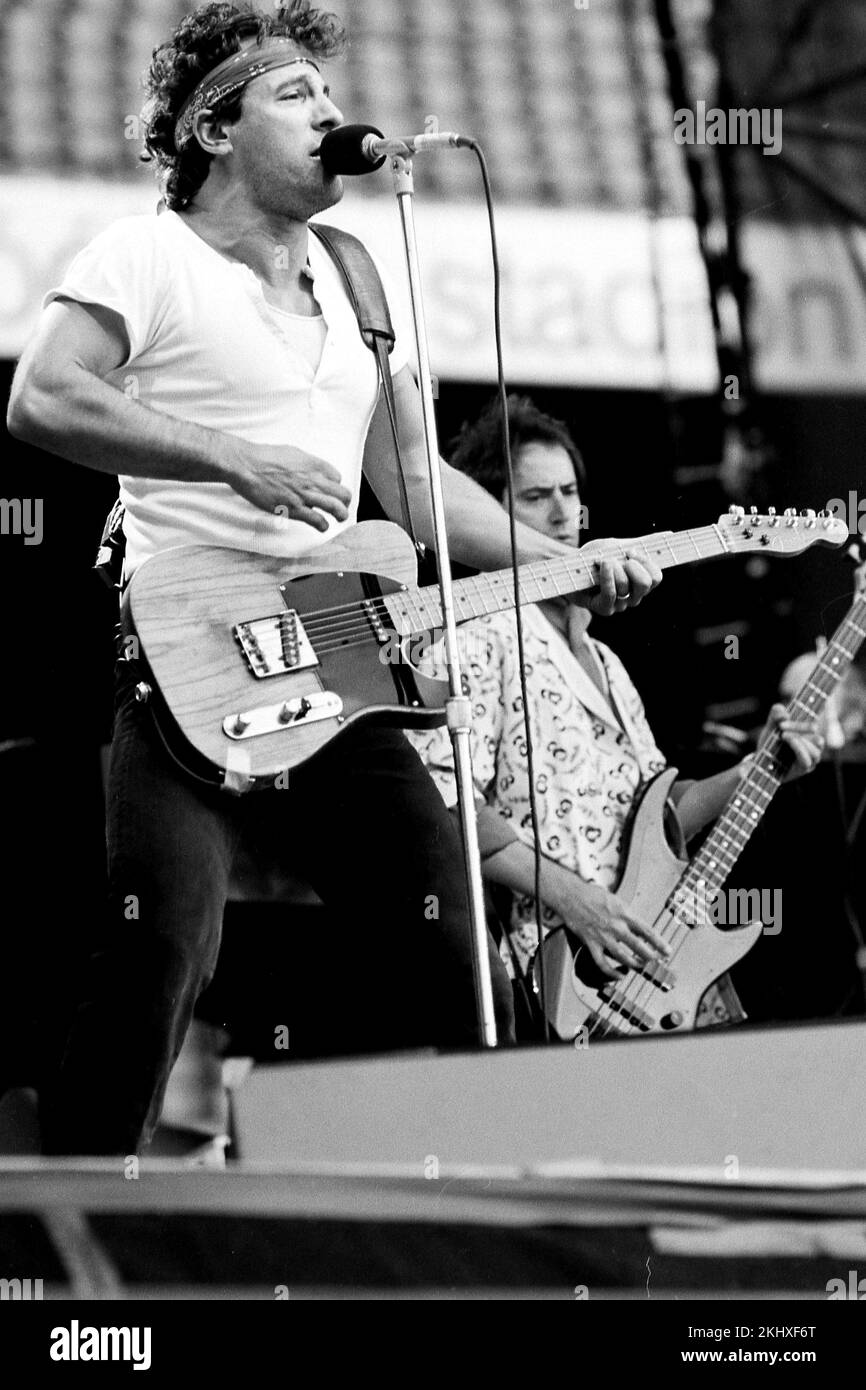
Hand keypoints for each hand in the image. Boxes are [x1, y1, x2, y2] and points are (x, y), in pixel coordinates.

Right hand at [223, 439, 351, 532]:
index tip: (329, 490)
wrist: (247, 466)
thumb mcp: (292, 452)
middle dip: (344, 502)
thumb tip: (312, 471)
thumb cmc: (264, 457)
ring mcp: (306, 495)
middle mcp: (314, 479)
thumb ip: (306, 463)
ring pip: (337, 508)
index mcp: (314, 464)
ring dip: (340, 515)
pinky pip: (318, 520)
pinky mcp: (295, 509)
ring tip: (338, 518)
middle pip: (343, 494)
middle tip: (341, 507)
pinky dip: (323, 525)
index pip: (337, 478)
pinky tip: (321, 526)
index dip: (334, 486)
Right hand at [555, 877, 671, 979]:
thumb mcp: (615, 899)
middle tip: (657, 961)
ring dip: (635, 964)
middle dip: (651, 956)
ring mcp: (603, 936)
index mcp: (624, 913)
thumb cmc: (592, 894)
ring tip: (641, 966)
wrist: (570, 896)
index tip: (667, 951)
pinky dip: (612, 973)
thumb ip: (626, 914)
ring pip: (623, 957)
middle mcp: (615, 926)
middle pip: (638, 946)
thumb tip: (637, 926)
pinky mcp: (591, 944)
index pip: (647, 931)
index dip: (659, 943)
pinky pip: (603, 963)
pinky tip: (619, 976)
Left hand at [577, 541, 662, 616]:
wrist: (568, 567)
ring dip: (612, 567)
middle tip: (620, 558)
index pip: (656, 577)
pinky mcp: (604, 609)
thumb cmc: (594, 558)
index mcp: (640, 583)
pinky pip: (611, 594)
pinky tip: (602, 564)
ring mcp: (619, 605)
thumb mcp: (618, 546)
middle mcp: (633, 597)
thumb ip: (641, 544)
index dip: (646, 562)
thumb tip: (669, 534)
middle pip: (646, 583)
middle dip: (633, 565)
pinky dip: (607, 576)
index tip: (631, 551)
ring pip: (626, 585)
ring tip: (601, 561)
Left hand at [752, 703, 824, 781]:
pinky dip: (800, 750)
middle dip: (800, 728)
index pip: (813, 726)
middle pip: (817, 735)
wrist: (761, 762)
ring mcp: (811, 758)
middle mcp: (813, 745)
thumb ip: (776, 714)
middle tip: (782, 730)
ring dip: (800, 741)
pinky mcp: (806, 768)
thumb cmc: (770, 743)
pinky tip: (790, 744)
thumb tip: (784, 713)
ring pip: (816, 749)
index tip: (781, 724)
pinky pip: (808, 761)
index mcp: (809, 733)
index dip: (799, 723)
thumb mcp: (771, 726)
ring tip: (784, 737)